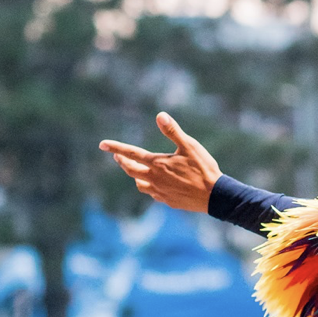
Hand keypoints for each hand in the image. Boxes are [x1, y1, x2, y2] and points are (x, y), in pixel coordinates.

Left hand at [99, 112, 221, 212]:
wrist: (215, 196)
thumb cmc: (203, 169)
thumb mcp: (190, 146)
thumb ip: (173, 131)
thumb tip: (160, 116)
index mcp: (158, 164)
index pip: (131, 154)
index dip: (116, 148)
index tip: (102, 144)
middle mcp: (155, 179)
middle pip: (131, 171)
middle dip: (123, 162)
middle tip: (118, 157)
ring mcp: (160, 192)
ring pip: (140, 184)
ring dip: (135, 176)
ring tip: (137, 171)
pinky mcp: (168, 201)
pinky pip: (153, 194)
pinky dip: (150, 187)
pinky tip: (155, 185)